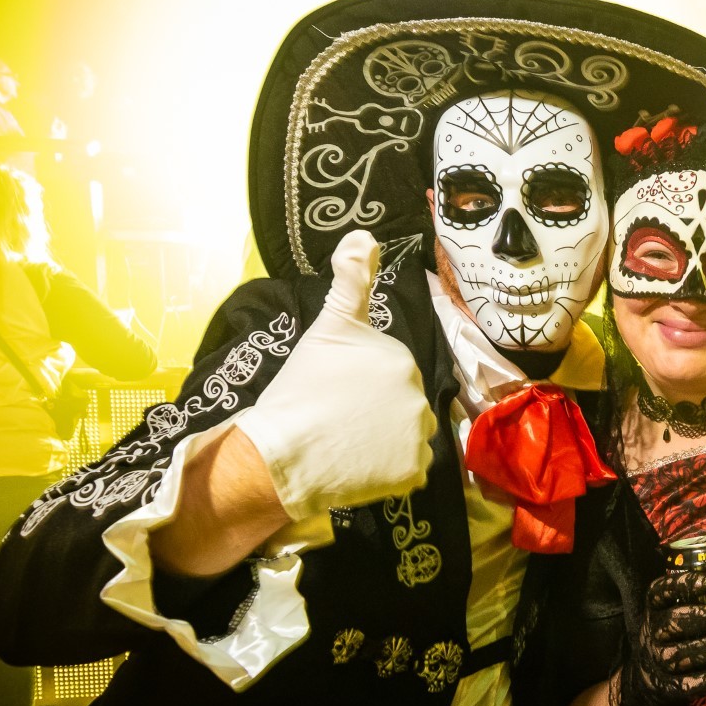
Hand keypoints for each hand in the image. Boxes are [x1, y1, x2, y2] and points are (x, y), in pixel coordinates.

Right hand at [233, 230, 436, 519]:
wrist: (283, 450)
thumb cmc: (300, 387)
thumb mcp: (328, 325)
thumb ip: (352, 280)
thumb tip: (363, 233)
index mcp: (402, 359)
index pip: (390, 372)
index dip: (362, 383)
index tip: (336, 392)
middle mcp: (421, 396)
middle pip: (402, 403)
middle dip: (377, 409)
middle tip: (339, 418)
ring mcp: (419, 437)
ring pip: (408, 435)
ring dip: (385, 439)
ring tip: (347, 443)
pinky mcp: (413, 473)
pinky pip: (408, 469)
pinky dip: (388, 470)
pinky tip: (359, 465)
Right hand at [613, 570, 705, 705]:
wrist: (646, 678)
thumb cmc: (671, 637)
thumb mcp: (671, 613)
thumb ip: (693, 600)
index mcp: (653, 609)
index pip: (660, 591)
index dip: (682, 584)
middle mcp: (651, 632)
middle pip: (675, 621)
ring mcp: (657, 660)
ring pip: (685, 653)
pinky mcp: (666, 687)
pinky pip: (691, 682)